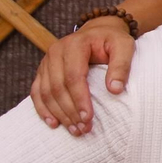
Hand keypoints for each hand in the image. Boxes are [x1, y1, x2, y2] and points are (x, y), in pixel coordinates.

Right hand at [30, 17, 134, 133]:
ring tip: (74, 130)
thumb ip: (121, 66)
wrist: (99, 31)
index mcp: (75, 45)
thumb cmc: (113, 41)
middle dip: (70, 111)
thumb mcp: (124, 47)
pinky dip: (43, 109)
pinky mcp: (43, 70)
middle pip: (57, 87)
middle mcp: (56, 52)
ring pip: (46, 92)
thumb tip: (115, 90)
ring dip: (58, 114)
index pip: (74, 76)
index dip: (80, 99)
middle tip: (84, 129)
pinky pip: (37, 92)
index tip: (89, 118)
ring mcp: (46, 61)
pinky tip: (53, 123)